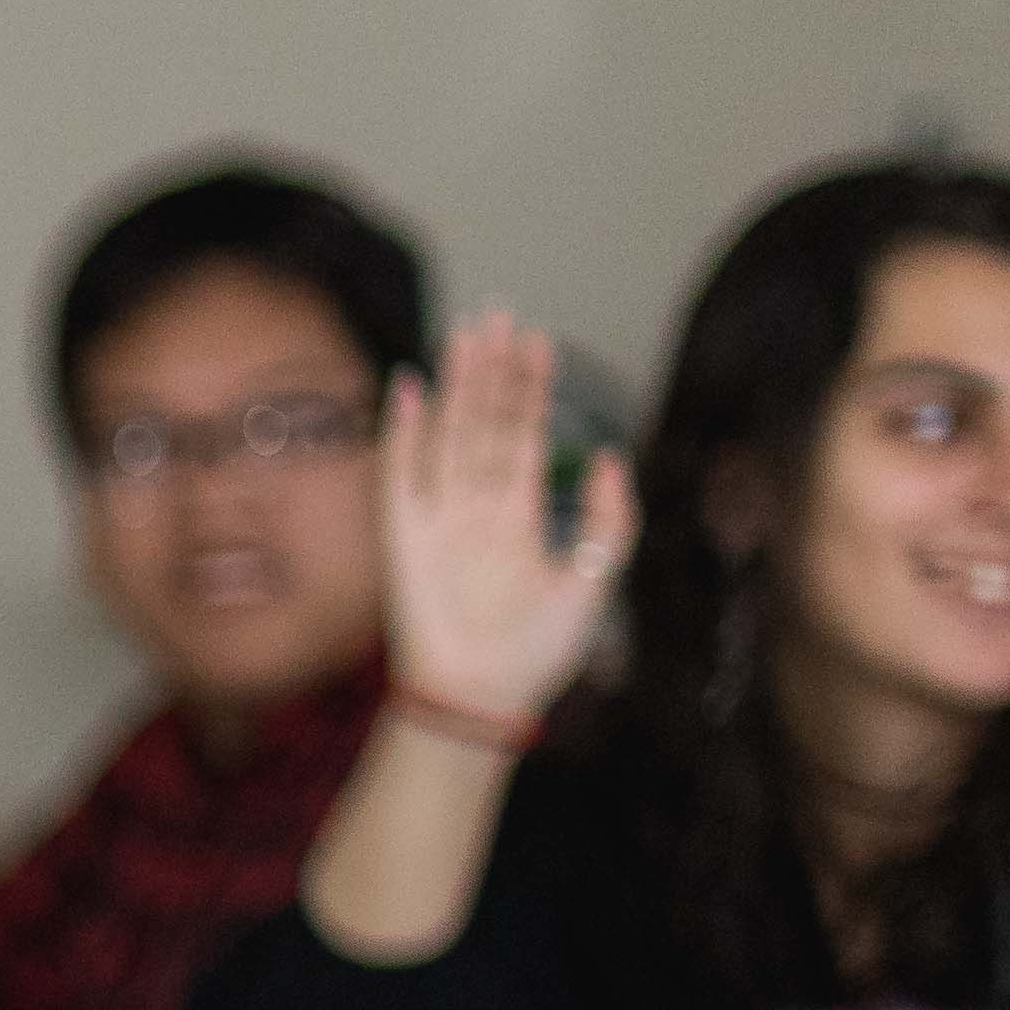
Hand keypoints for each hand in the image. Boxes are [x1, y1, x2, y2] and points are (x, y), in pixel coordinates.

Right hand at [378, 310, 632, 725]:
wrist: (485, 697)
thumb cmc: (537, 650)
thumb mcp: (595, 581)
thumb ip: (608, 521)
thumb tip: (609, 455)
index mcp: (520, 514)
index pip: (524, 433)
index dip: (531, 387)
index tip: (537, 339)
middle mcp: (478, 506)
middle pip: (485, 421)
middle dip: (493, 368)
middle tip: (499, 313)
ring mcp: (439, 518)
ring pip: (449, 434)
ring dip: (457, 383)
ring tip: (466, 333)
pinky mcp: (403, 538)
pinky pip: (400, 475)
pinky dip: (402, 433)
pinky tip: (409, 388)